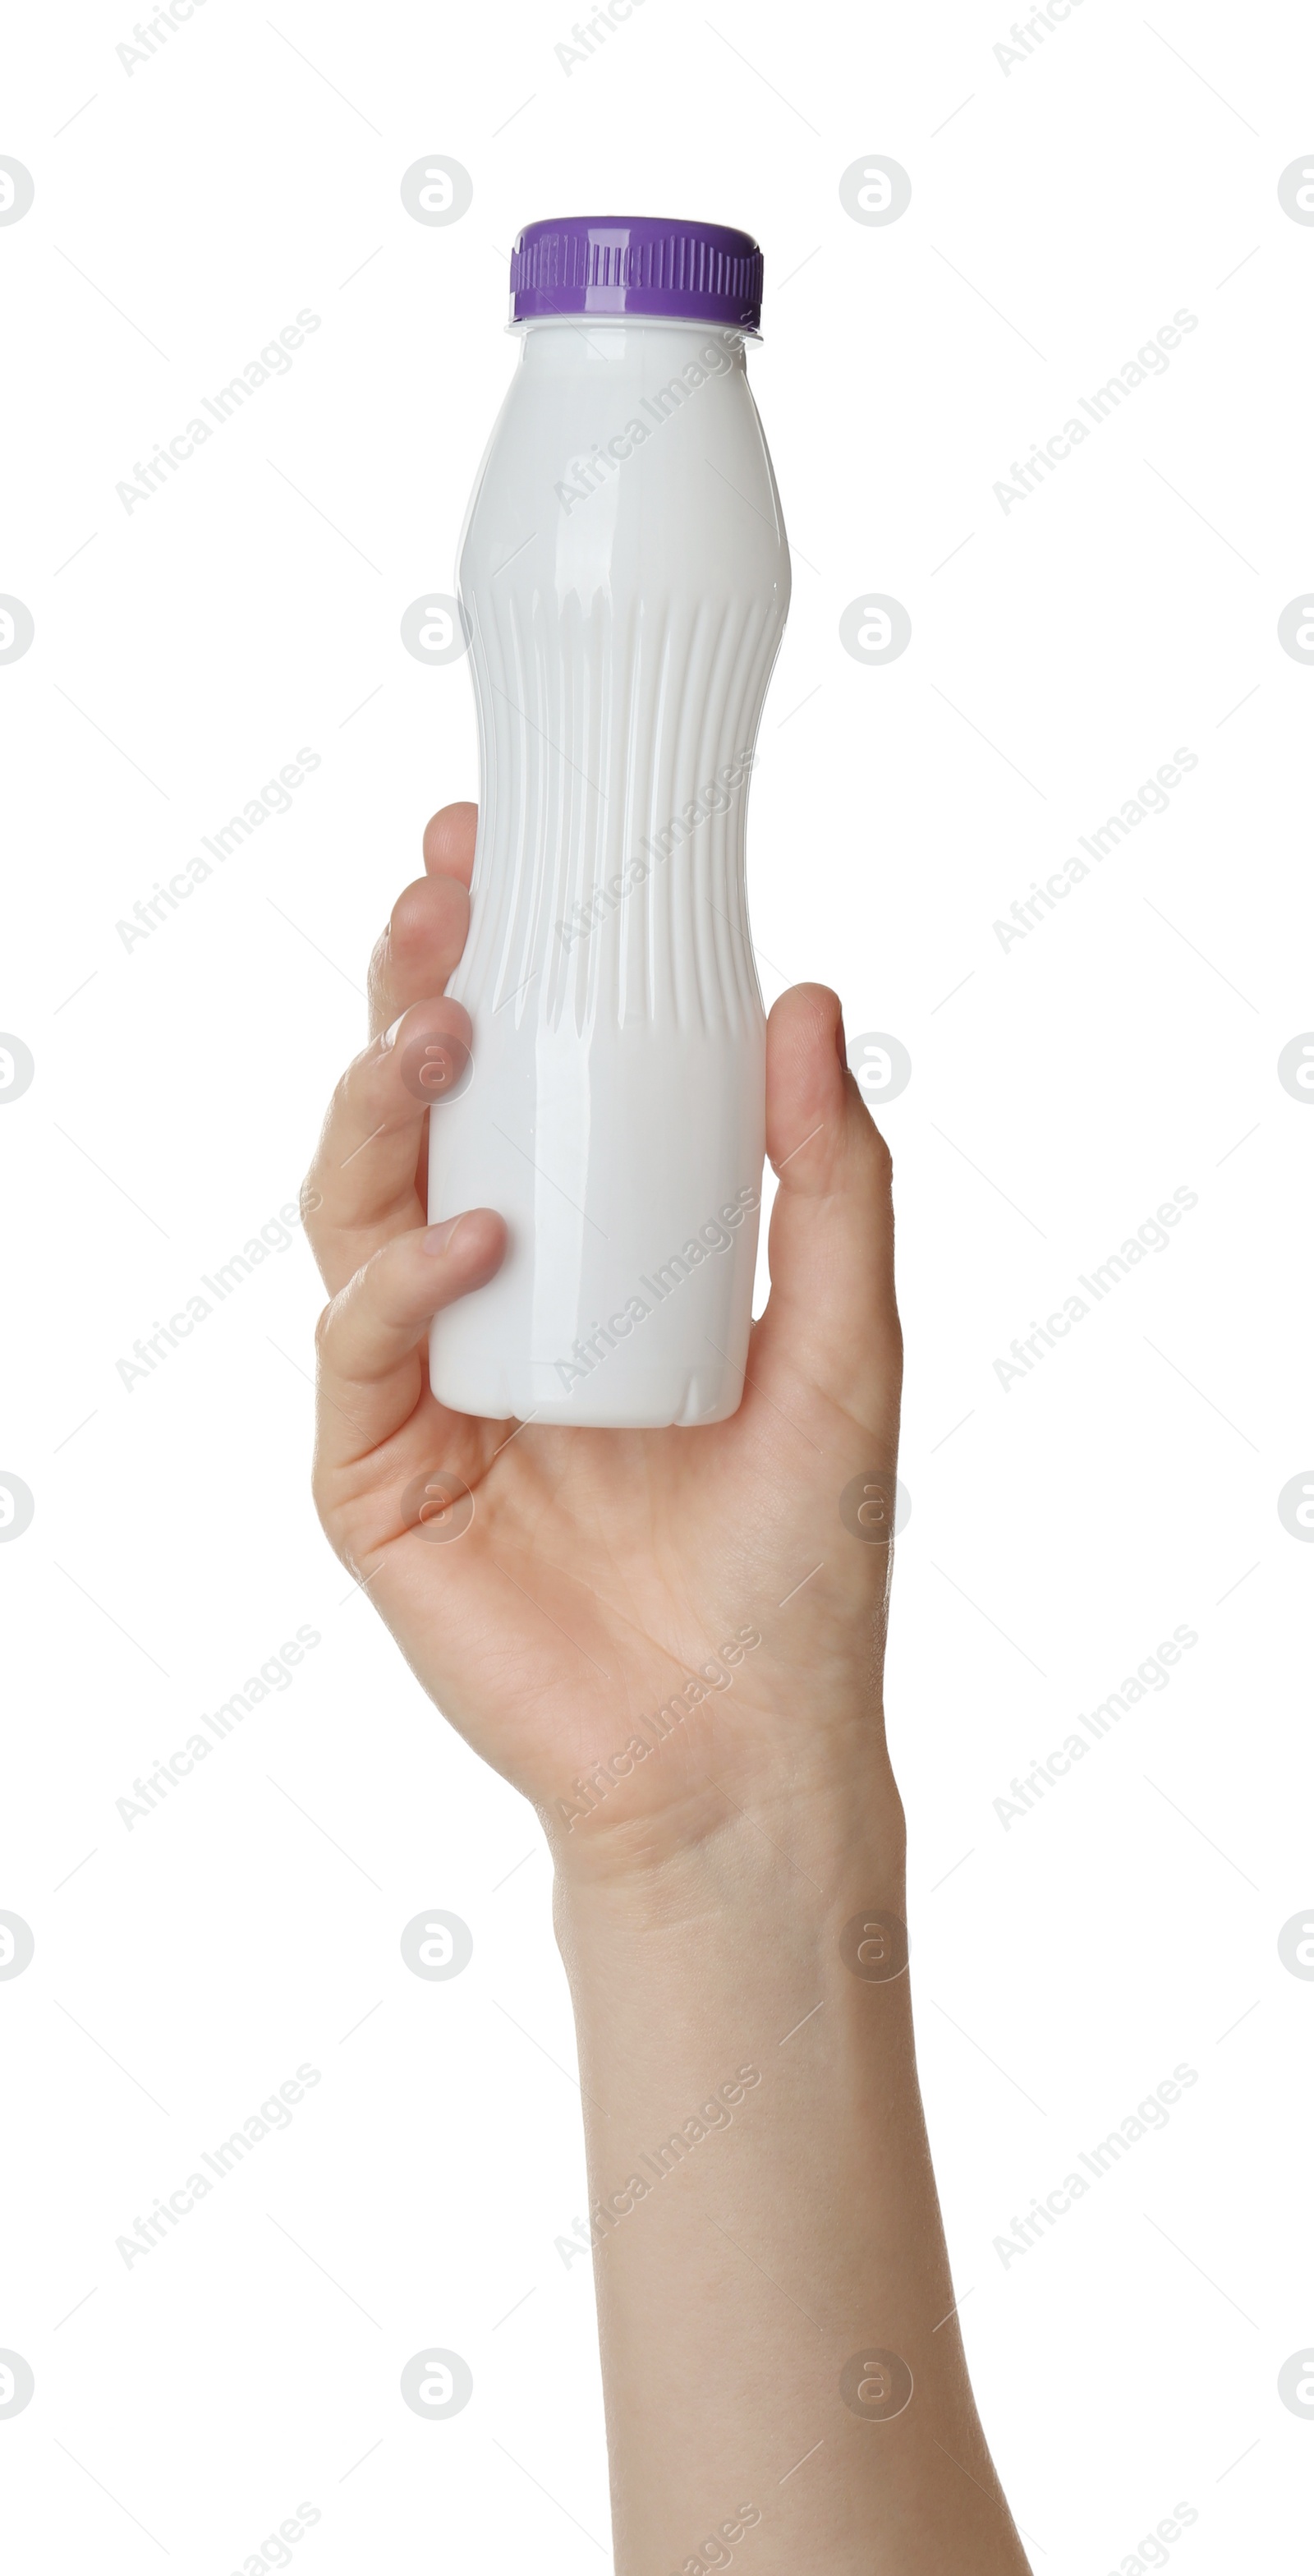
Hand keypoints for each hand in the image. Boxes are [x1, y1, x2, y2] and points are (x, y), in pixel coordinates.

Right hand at [303, 801, 902, 1881]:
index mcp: (582, 1259)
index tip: (501, 852)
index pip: (518, 1086)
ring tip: (441, 1031)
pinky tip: (473, 1240)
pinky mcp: (376, 1474)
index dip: (496, 965)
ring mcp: (421, 1384)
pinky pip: (362, 1346)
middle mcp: (486, 1303)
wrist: (743, 1749)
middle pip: (416, 1119)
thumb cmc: (794, 1558)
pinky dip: (404, 1281)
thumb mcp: (840, 1341)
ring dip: (385, 1105)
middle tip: (442, 896)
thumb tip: (810, 1001)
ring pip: (354, 1207)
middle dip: (414, 994)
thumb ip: (826, 1181)